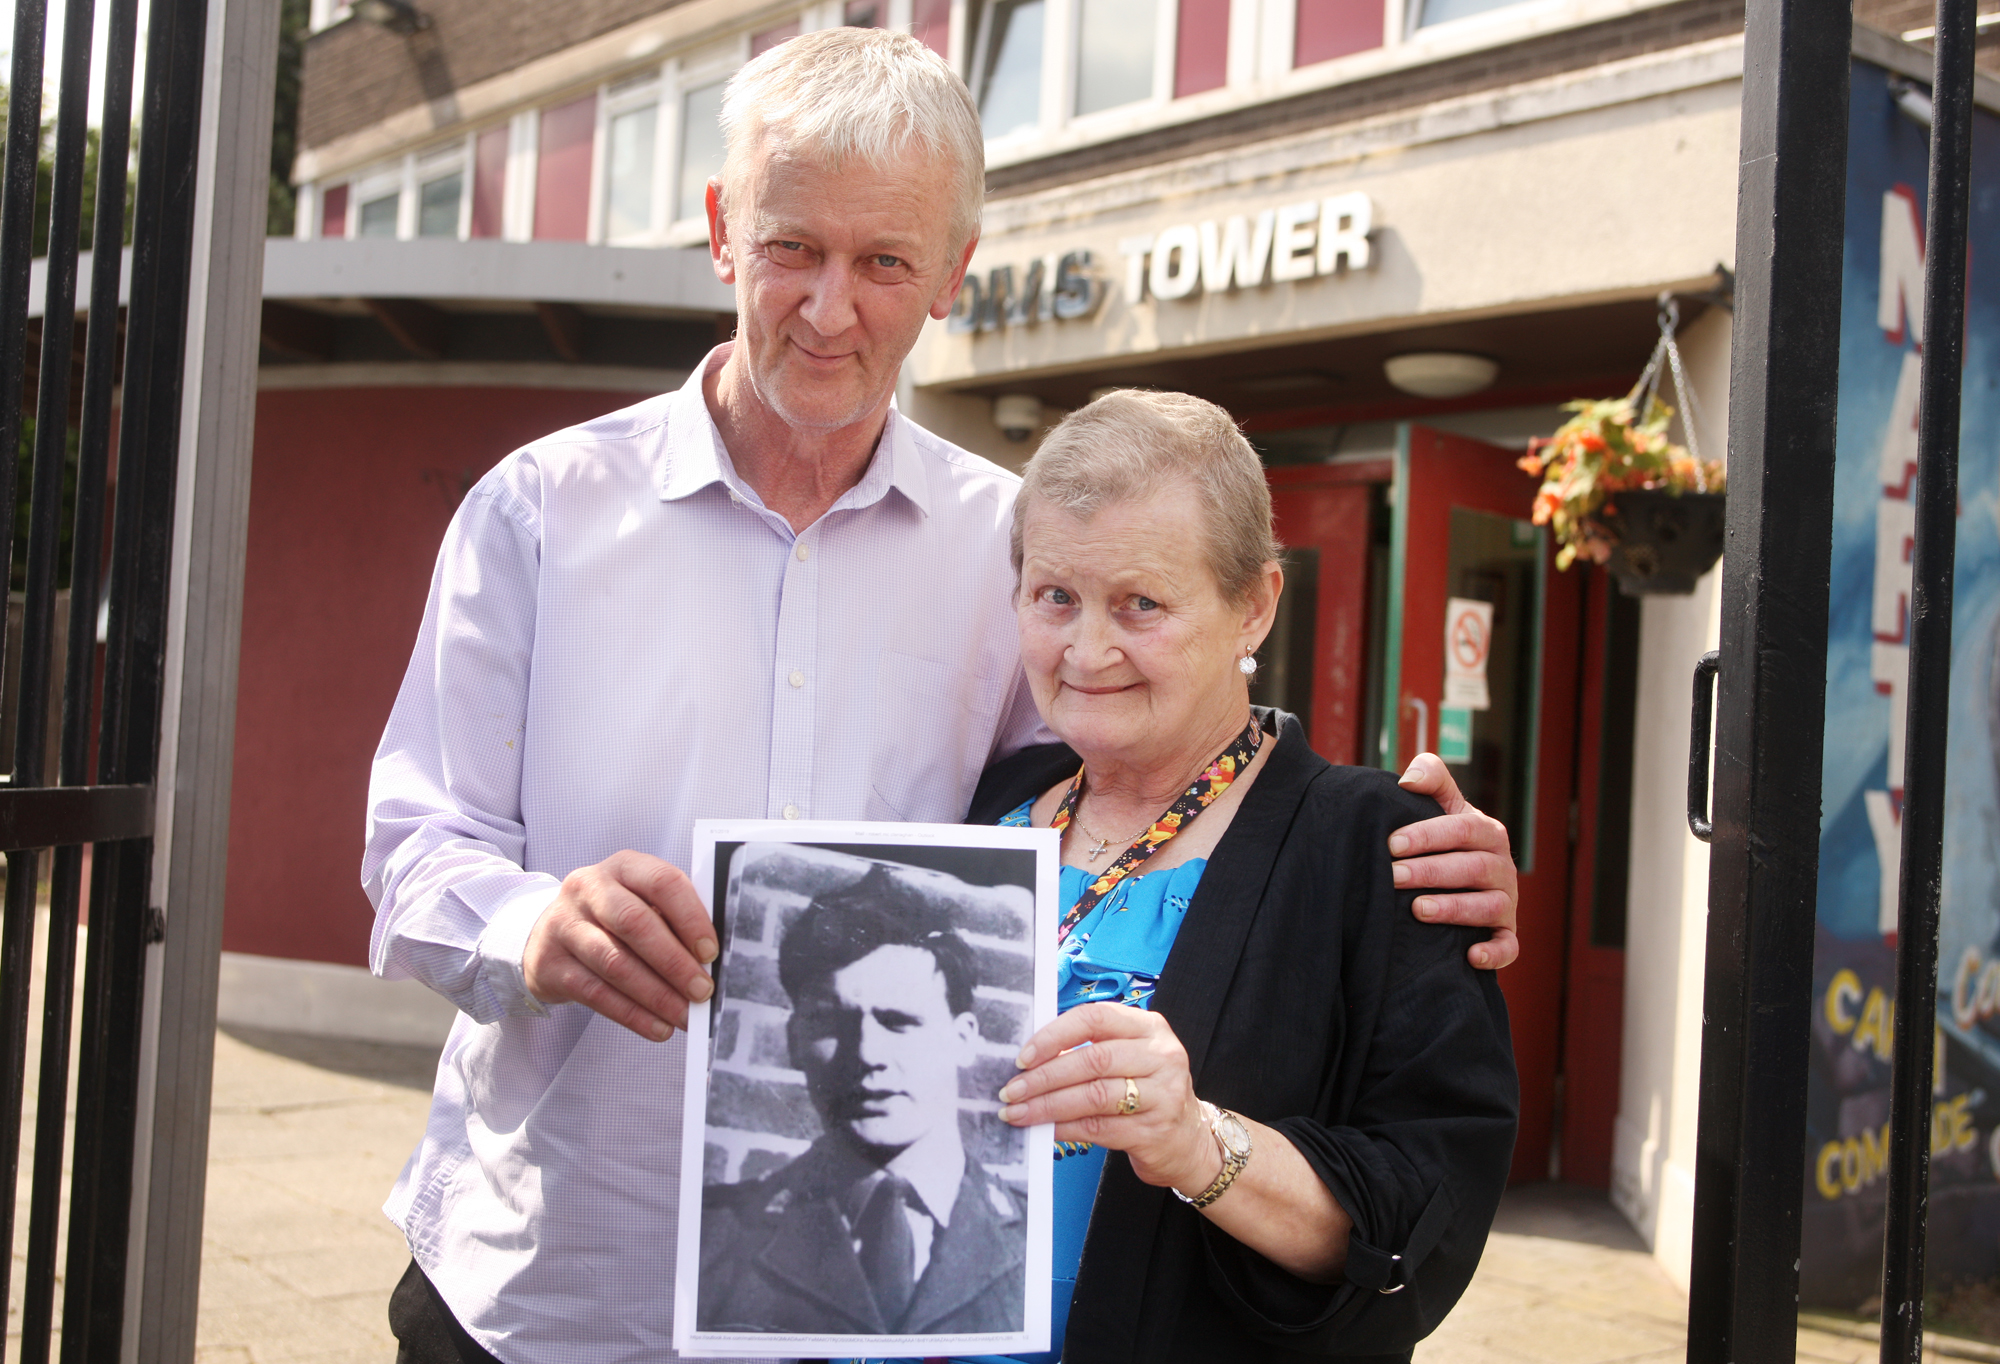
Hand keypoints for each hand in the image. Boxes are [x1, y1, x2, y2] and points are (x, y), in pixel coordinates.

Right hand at [522, 850, 718, 1040]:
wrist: (548, 937)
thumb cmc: (612, 920)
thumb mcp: (640, 904)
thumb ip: (673, 921)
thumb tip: (712, 960)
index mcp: (623, 867)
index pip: (662, 882)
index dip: (690, 918)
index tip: (711, 953)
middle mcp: (589, 888)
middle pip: (635, 923)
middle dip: (674, 962)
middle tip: (702, 991)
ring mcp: (565, 924)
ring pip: (615, 962)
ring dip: (656, 995)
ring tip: (684, 1016)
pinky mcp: (550, 963)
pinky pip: (596, 993)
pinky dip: (632, 1015)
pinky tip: (658, 1028)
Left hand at [996, 1003, 1220, 1194]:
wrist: (1189, 1141)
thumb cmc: (1148, 1091)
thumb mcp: (1130, 1058)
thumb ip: (1091, 1049)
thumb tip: (1030, 1059)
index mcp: (1150, 1027)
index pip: (1095, 1018)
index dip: (1054, 1035)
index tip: (1023, 1056)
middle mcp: (1161, 1056)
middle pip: (1093, 1060)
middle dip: (1044, 1076)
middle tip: (1012, 1090)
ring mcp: (1163, 1095)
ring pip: (1094, 1096)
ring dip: (1048, 1105)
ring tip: (1018, 1112)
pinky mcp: (1154, 1132)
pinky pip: (1099, 1128)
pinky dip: (1065, 1128)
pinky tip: (1045, 1130)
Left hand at [1389, 754, 1519, 969]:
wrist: (1455, 881)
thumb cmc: (1441, 840)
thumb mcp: (1439, 805)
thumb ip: (1431, 778)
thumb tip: (1409, 779)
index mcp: (1487, 832)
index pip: (1462, 829)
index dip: (1428, 835)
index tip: (1392, 843)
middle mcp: (1501, 867)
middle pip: (1472, 868)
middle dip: (1431, 872)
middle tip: (1394, 876)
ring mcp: (1506, 902)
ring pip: (1487, 907)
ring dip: (1453, 909)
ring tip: (1417, 910)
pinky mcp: (1505, 933)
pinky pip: (1509, 946)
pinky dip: (1495, 952)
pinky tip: (1470, 955)